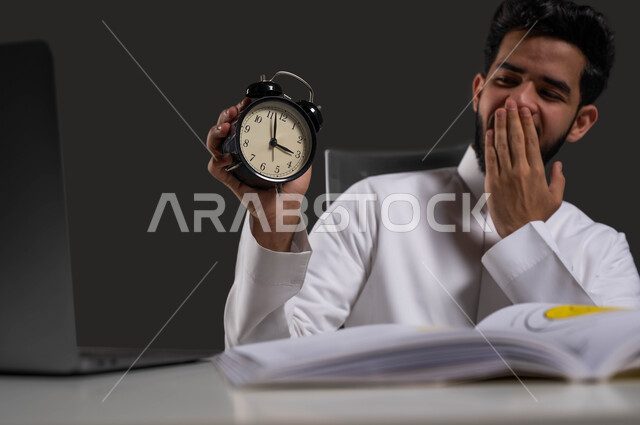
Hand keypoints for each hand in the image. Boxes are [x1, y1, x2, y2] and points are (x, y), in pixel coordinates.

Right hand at [207, 100, 311, 250]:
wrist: (285, 216)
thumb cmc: (290, 194)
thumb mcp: (301, 166)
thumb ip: (304, 150)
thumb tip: (310, 132)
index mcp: (256, 147)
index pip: (244, 123)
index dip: (243, 110)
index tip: (248, 100)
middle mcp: (242, 154)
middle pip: (226, 128)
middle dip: (227, 115)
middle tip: (235, 110)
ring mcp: (234, 167)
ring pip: (215, 144)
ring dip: (216, 132)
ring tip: (226, 126)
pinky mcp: (230, 181)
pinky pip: (216, 169)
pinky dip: (217, 161)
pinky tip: (226, 157)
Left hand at [484, 99, 564, 237]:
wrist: (520, 233)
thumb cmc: (537, 217)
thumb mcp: (555, 198)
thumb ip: (558, 179)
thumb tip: (558, 165)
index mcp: (537, 172)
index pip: (531, 141)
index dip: (527, 124)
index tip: (525, 111)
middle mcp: (521, 170)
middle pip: (516, 138)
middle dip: (513, 119)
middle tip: (511, 103)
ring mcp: (505, 175)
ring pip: (502, 145)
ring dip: (501, 126)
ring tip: (500, 112)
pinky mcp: (493, 182)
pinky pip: (490, 159)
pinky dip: (489, 144)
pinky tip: (490, 132)